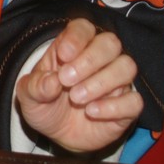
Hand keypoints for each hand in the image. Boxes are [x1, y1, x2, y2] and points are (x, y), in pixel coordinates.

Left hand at [15, 18, 143, 153]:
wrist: (58, 135)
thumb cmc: (45, 105)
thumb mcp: (29, 96)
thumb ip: (36, 86)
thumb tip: (51, 81)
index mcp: (74, 48)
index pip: (84, 28)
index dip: (76, 38)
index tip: (63, 56)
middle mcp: (100, 60)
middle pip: (110, 43)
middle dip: (89, 60)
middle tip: (66, 80)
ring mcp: (117, 82)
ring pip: (126, 67)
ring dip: (101, 81)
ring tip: (77, 98)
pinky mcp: (127, 107)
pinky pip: (134, 100)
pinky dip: (114, 106)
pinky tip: (92, 112)